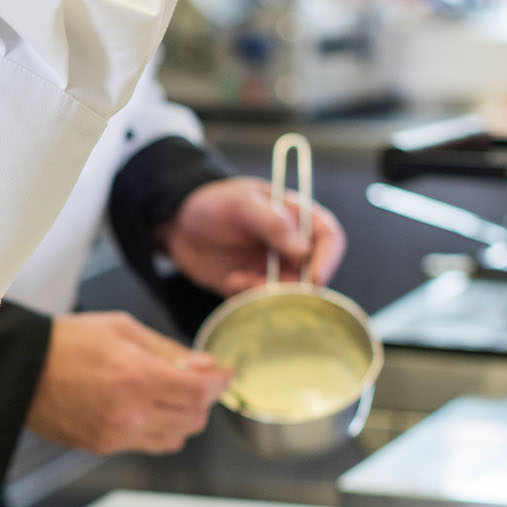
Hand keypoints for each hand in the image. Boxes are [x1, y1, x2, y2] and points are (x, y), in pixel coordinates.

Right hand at [27, 312, 233, 454]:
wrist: (21, 369)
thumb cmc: (66, 342)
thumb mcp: (123, 329)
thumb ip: (169, 351)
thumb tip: (206, 366)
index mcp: (138, 378)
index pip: (202, 392)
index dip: (220, 383)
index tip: (223, 374)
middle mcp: (131, 413)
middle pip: (194, 420)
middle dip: (203, 400)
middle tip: (194, 380)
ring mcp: (116, 435)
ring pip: (175, 438)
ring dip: (183, 418)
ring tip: (168, 396)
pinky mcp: (102, 447)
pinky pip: (148, 445)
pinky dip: (158, 430)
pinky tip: (144, 409)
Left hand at [160, 176, 345, 295]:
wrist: (177, 225)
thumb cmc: (212, 204)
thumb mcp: (241, 204)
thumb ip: (272, 223)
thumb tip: (303, 250)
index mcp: (298, 216)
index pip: (329, 237)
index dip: (328, 259)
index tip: (314, 278)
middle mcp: (291, 245)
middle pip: (313, 273)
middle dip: (293, 286)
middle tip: (264, 285)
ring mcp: (273, 267)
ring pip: (288, 293)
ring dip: (266, 293)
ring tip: (237, 280)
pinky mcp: (253, 285)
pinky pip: (263, 302)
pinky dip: (249, 299)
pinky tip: (230, 281)